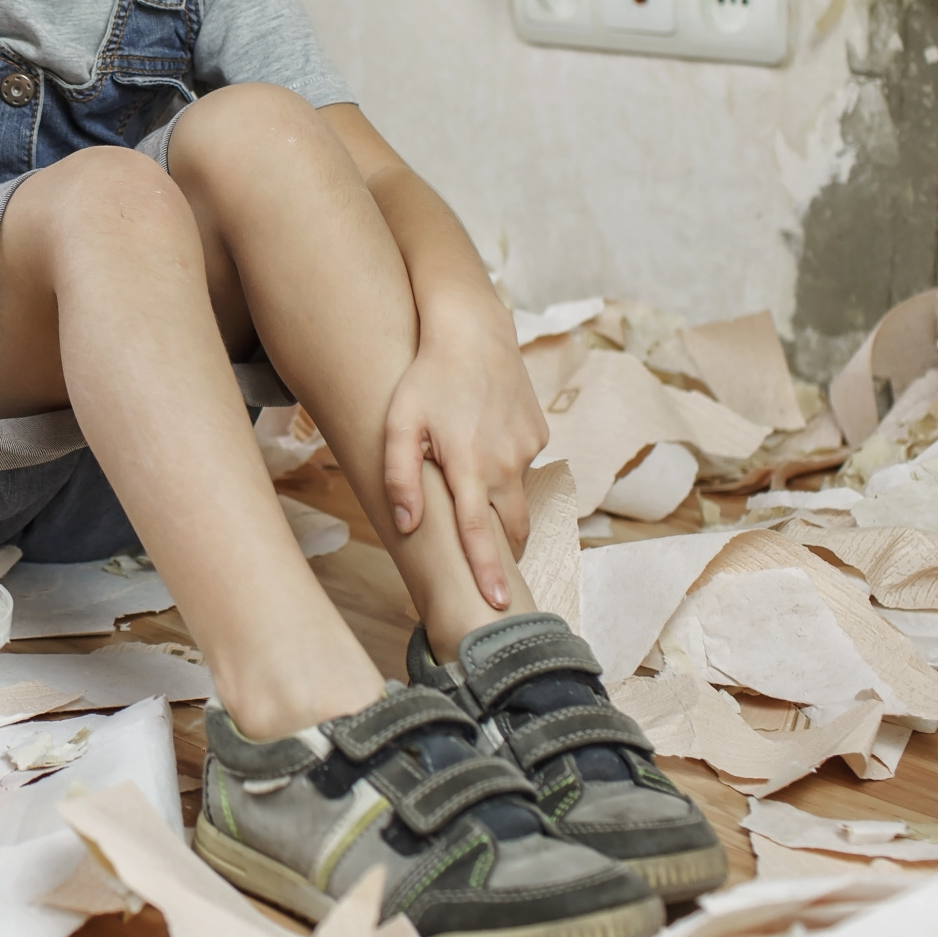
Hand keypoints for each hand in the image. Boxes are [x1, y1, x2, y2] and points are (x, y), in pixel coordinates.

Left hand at [381, 311, 545, 609]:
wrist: (473, 331)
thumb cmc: (427, 377)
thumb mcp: (398, 424)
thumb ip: (400, 478)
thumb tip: (407, 525)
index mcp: (470, 467)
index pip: (481, 534)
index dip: (489, 572)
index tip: (499, 605)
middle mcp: (506, 463)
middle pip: (512, 527)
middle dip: (504, 554)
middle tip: (490, 570)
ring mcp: (528, 448)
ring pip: (517, 495)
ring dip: (502, 506)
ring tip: (477, 497)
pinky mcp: (539, 433)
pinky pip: (523, 464)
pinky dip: (506, 468)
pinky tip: (484, 445)